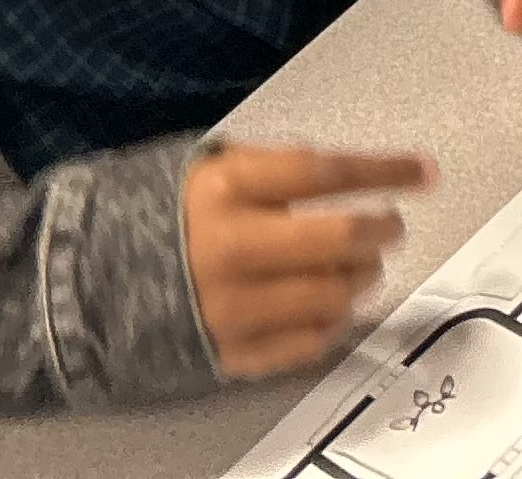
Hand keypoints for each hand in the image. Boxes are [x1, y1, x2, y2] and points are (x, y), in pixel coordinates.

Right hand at [179, 144, 424, 375]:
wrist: (97, 282)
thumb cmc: (170, 217)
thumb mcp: (210, 169)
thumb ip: (275, 169)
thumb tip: (352, 176)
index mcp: (227, 189)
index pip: (326, 173)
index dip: (385, 170)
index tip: (424, 172)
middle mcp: (232, 247)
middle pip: (340, 239)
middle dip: (382, 230)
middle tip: (391, 227)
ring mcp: (233, 306)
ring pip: (335, 294)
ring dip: (363, 278)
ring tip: (360, 267)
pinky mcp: (233, 353)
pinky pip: (310, 342)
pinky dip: (333, 322)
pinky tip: (331, 305)